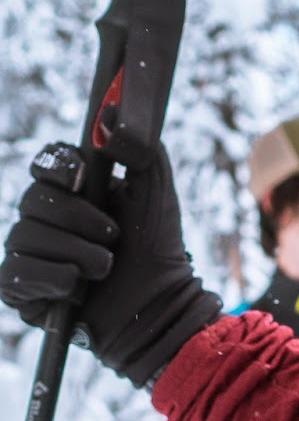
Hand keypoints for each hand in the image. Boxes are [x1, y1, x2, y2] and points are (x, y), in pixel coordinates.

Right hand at [0, 143, 219, 387]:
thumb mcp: (158, 195)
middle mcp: (47, 221)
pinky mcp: (26, 292)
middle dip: (78, 219)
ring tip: (104, 269)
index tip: (83, 177)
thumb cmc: (159, 251)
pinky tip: (75, 290)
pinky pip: (13, 276)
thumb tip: (111, 113)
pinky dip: (48, 281)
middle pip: (33, 201)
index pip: (46, 166)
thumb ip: (143, 151)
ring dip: (75, 254)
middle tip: (113, 236)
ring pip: (24, 238)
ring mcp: (33, 255)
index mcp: (75, 194)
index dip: (57, 167)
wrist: (162, 308)